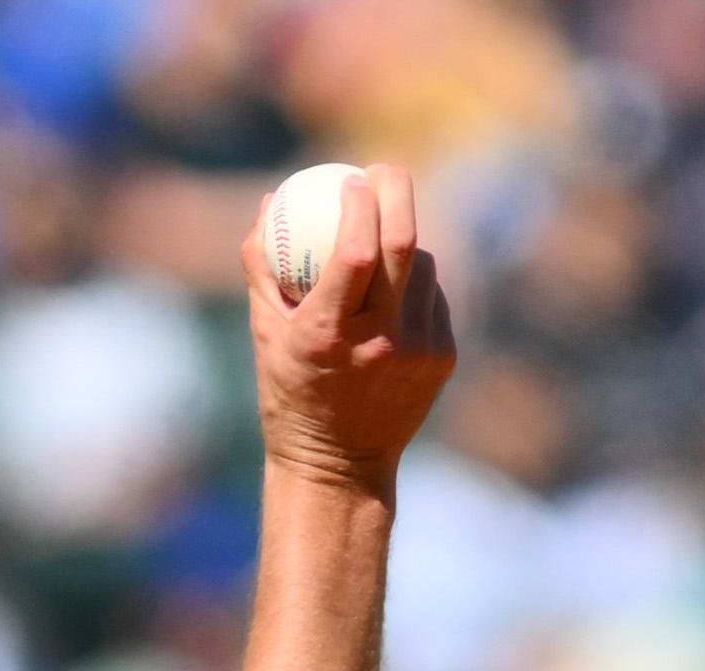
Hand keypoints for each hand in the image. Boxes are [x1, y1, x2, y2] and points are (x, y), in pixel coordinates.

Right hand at [254, 159, 458, 500]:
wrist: (339, 464)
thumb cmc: (289, 390)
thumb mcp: (264, 332)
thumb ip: (262, 266)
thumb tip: (269, 203)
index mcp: (329, 335)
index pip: (358, 251)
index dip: (359, 205)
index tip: (350, 179)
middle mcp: (380, 341)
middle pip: (405, 244)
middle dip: (395, 192)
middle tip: (380, 173)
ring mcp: (418, 350)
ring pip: (422, 267)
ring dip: (403, 243)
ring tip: (379, 244)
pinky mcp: (442, 357)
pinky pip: (432, 297)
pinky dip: (412, 284)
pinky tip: (393, 294)